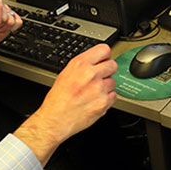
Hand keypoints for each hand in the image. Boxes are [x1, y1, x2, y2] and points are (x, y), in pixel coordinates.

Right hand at [13, 43, 116, 164]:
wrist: (56, 119)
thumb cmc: (58, 99)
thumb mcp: (66, 73)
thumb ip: (83, 65)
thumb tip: (97, 61)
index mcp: (80, 64)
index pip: (104, 50)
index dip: (105, 56)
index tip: (104, 60)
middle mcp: (91, 75)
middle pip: (113, 65)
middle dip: (107, 71)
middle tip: (100, 77)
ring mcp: (99, 89)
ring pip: (113, 81)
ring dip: (106, 86)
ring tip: (94, 92)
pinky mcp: (104, 102)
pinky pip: (114, 96)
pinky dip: (107, 99)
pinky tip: (96, 100)